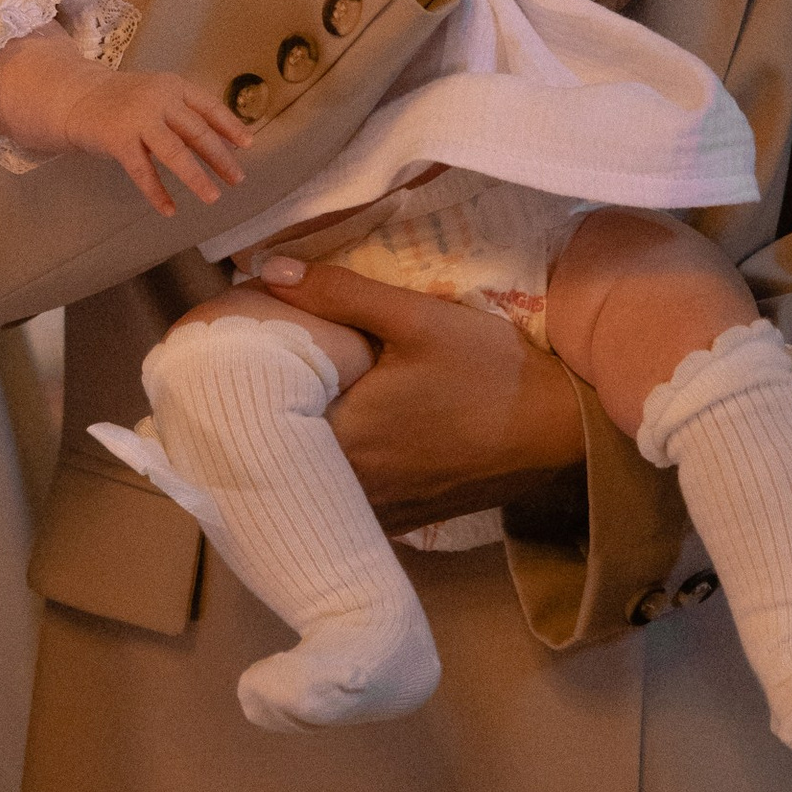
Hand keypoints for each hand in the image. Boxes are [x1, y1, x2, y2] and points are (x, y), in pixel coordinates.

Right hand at [52, 65, 250, 213]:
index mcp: (173, 86)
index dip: (230, 126)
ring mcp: (138, 119)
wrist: (77, 97)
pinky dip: (157, 193)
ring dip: (196, 177)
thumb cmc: (125, 101)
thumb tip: (222, 144)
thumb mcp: (157, 97)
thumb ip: (183, 116)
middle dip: (220, 158)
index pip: (209, 107)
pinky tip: (169, 209)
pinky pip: (143, 171)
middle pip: (197, 132)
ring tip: (212, 197)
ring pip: (175, 153)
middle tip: (238, 179)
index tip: (248, 145)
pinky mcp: (118, 139)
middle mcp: (159, 99)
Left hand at [243, 253, 584, 530]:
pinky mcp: (406, 521)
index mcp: (343, 438)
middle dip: (266, 421)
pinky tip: (335, 450)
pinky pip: (350, 505)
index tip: (230, 364)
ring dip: (299, 454)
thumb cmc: (489, 370)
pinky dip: (335, 481)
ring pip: (316, 486)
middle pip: (284, 456)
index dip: (244, 390)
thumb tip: (265, 269)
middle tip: (250, 381)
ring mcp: (381, 512)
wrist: (561, 428)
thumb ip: (338, 294)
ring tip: (283, 413)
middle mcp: (353, 488)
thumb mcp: (415, 318)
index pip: (262, 421)